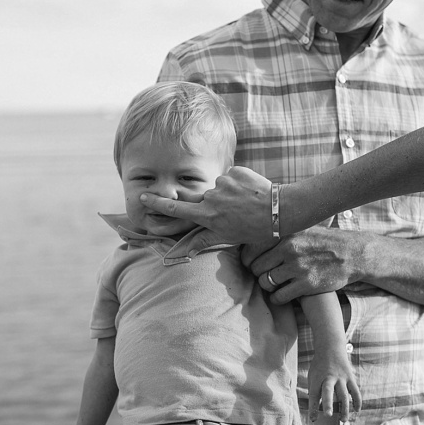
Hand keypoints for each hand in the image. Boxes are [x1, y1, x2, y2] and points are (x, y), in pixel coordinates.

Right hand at [139, 166, 273, 243]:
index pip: (176, 208)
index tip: (143, 195)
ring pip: (220, 187)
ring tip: (247, 204)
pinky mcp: (235, 171)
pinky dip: (239, 184)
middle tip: (232, 208)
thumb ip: (204, 240)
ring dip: (229, 194)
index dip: (158, 203)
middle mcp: (211, 198)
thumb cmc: (255, 230)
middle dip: (211, 202)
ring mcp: (223, 183)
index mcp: (207, 216)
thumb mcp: (229, 238)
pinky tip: (252, 193)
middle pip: (200, 196)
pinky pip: (232, 177)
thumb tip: (185, 253)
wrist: (280, 210)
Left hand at [242, 227, 369, 303]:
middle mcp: (289, 249)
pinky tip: (282, 294)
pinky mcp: (307, 284)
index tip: (251, 263)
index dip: (248, 259)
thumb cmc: (325, 241)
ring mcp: (298, 267)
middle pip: (256, 268)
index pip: (251, 249)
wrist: (353, 254)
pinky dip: (277, 298)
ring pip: (265, 282)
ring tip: (275, 284)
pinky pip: (279, 296)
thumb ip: (281, 231)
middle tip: (266, 275)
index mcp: (286, 234)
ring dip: (267, 286)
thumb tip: (255, 232)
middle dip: (259, 273)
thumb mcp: (303, 228)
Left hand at [307, 339, 361, 422]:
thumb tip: (313, 414)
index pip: (313, 395)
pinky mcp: (350, 378)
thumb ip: (314, 394)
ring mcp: (341, 378)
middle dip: (328, 403)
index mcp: (317, 379)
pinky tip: (357, 410)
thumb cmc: (319, 367)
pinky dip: (357, 401)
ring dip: (344, 408)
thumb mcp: (312, 377)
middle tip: (328, 415)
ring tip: (343, 420)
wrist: (330, 348)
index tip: (313, 419)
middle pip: (328, 391)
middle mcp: (329, 378)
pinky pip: (355, 391)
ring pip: (344, 395)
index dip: (313, 407)